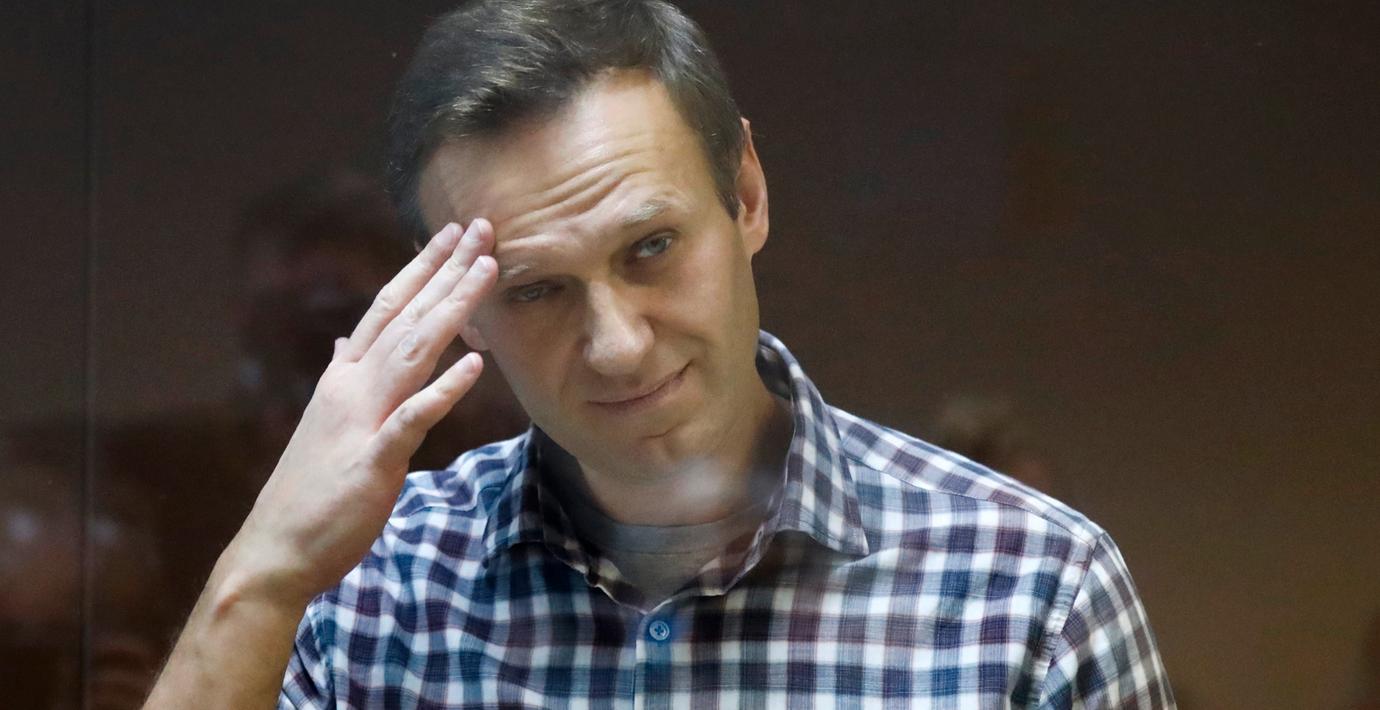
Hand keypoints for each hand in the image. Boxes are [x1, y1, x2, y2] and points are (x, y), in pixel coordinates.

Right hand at [225, 219, 496, 607]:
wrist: (276, 550)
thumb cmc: (309, 491)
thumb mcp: (326, 424)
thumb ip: (340, 379)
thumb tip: (344, 343)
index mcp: (343, 379)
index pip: (386, 309)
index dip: (420, 269)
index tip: (452, 235)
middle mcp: (350, 388)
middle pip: (405, 316)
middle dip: (444, 270)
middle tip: (481, 227)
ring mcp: (361, 421)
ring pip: (412, 351)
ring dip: (452, 308)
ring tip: (487, 271)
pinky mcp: (373, 461)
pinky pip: (413, 418)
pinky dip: (443, 389)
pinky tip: (474, 363)